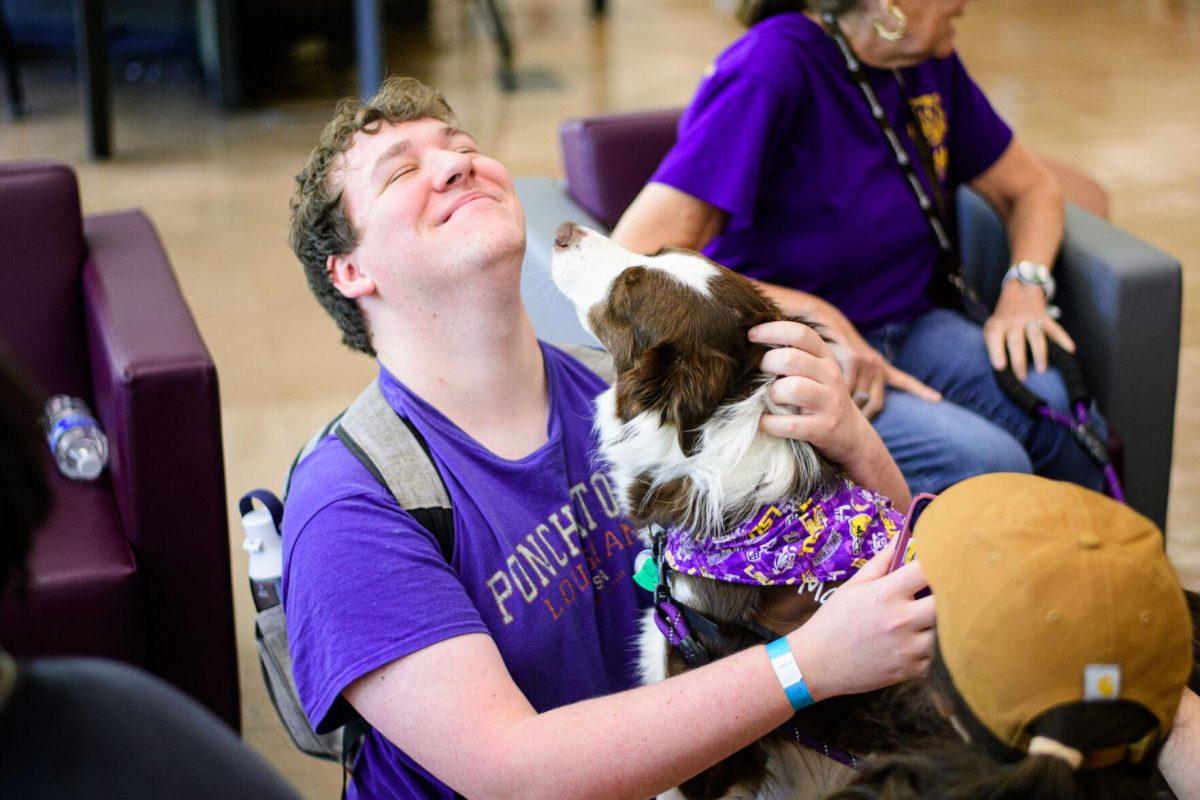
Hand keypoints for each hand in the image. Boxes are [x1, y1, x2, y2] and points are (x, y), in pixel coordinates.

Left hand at [751, 320, 869, 464]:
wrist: (850, 432)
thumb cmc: (819, 395)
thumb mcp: (814, 370)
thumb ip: (792, 353)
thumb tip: (752, 335)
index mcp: (825, 357)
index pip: (801, 334)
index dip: (773, 330)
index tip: (751, 335)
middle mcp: (830, 376)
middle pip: (790, 359)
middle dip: (766, 364)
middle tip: (760, 374)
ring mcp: (829, 402)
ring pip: (791, 388)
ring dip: (772, 394)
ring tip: (769, 399)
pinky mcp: (823, 428)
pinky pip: (789, 424)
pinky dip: (770, 423)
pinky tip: (765, 421)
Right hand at [787, 539, 933, 700]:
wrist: (817, 663)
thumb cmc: (834, 620)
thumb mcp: (853, 586)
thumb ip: (881, 562)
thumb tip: (902, 538)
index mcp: (886, 593)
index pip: (928, 569)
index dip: (937, 563)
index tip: (939, 563)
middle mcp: (901, 619)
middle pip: (947, 601)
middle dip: (944, 595)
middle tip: (936, 594)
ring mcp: (908, 647)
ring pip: (944, 631)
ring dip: (936, 625)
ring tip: (920, 622)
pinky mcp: (910, 670)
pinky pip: (935, 657)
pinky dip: (928, 651)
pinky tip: (911, 645)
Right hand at [812, 305, 940, 419]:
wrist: (822, 321)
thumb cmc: (832, 346)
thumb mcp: (850, 362)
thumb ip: (856, 380)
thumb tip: (856, 403)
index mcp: (880, 366)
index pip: (905, 381)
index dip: (921, 391)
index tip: (938, 399)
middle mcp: (877, 365)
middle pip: (874, 404)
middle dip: (863, 419)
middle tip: (850, 427)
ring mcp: (867, 362)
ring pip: (858, 400)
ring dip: (846, 408)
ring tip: (831, 410)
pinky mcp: (854, 359)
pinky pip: (846, 390)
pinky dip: (836, 396)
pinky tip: (827, 396)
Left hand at [984, 281, 1075, 380]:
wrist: (1020, 289)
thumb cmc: (1003, 317)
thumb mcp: (992, 326)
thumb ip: (993, 343)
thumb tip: (1000, 367)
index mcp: (998, 324)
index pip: (995, 337)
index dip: (996, 352)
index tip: (1000, 367)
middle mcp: (1014, 321)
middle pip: (1016, 341)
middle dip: (1019, 360)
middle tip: (1022, 377)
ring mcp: (1031, 319)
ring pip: (1036, 337)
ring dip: (1039, 354)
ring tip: (1041, 370)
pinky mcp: (1046, 318)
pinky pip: (1056, 330)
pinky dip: (1063, 340)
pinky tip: (1070, 350)